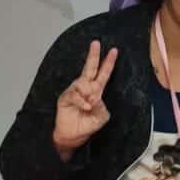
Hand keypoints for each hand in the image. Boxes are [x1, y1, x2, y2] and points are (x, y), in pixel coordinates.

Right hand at [52, 40, 118, 156]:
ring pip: (82, 83)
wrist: (73, 136)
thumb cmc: (87, 125)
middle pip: (90, 68)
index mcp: (96, 92)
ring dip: (88, 93)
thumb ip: (102, 107)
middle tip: (96, 43)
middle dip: (94, 56)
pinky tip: (85, 107)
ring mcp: (74, 92)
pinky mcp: (65, 97)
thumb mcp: (102, 117)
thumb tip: (96, 98)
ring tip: (89, 106)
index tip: (114, 51)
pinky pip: (74, 94)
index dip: (108, 63)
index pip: (103, 74)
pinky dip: (81, 101)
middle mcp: (85, 89)